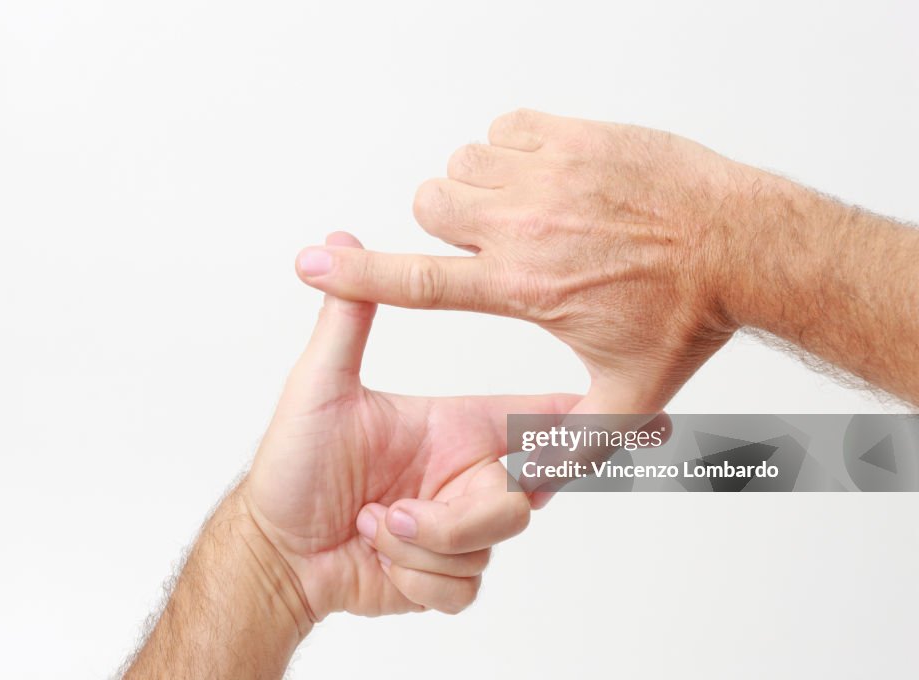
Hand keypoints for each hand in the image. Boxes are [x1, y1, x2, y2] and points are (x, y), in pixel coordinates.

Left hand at [243, 231, 581, 618]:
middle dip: (458, 517)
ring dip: (419, 546)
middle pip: (518, 501)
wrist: (273, 549)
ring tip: (371, 525)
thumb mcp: (319, 385)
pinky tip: (377, 558)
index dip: (585, 422)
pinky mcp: (442, 574)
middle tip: (392, 509)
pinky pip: (464, 587)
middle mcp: (463, 476)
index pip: (534, 419)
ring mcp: (455, 529)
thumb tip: (339, 242)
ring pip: (488, 548)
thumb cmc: (291, 464)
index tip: (647, 421)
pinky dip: (415, 579)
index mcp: (453, 427)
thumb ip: (346, 320)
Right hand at [294, 110, 749, 412]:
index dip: (353, 276)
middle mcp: (527, 224)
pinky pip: (503, 131)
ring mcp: (551, 173)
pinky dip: (509, 155)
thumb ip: (572, 446)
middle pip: (432, 207)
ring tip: (526, 222)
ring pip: (464, 166)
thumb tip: (532, 489)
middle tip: (492, 254)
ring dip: (479, 194)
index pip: (417, 281)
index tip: (310, 264)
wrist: (746, 243)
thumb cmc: (688, 318)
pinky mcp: (576, 136)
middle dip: (447, 233)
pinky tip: (545, 184)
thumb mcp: (629, 398)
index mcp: (523, 286)